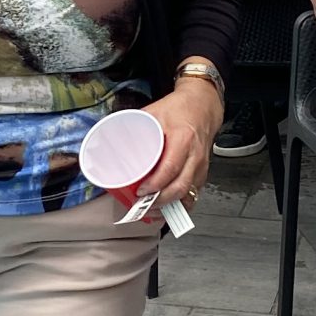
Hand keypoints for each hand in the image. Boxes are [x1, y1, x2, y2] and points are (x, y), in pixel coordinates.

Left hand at [141, 78, 221, 209]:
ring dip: (169, 205)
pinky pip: (193, 194)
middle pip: (180, 187)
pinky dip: (180, 204)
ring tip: (150, 209)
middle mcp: (195, 155)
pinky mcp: (202, 172)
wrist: (203, 106)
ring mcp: (201, 166)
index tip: (141, 191)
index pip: (170, 168)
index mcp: (183, 139)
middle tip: (142, 205)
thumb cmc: (179, 109)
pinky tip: (168, 209)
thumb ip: (136, 127)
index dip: (155, 184)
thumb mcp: (154, 112)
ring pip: (188, 194)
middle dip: (160, 201)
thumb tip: (112, 140)